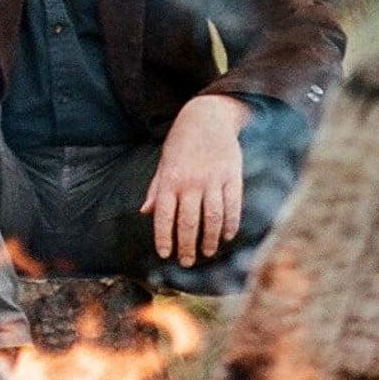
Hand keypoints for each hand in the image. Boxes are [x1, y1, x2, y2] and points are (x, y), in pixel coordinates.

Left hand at [140, 95, 249, 266]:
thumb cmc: (181, 144)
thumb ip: (156, 189)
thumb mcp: (164, 164)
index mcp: (170, 180)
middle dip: (187, 246)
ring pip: (212, 218)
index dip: (164, 238)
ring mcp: (213, 180)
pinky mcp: (232, 176)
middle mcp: (190, 182)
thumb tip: (145, 212)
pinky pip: (233, 206)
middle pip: (189, 222)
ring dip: (209, 239)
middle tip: (187, 261)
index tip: (165, 255)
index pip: (165, 216)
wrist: (206, 117)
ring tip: (207, 252)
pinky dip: (231, 224)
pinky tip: (226, 236)